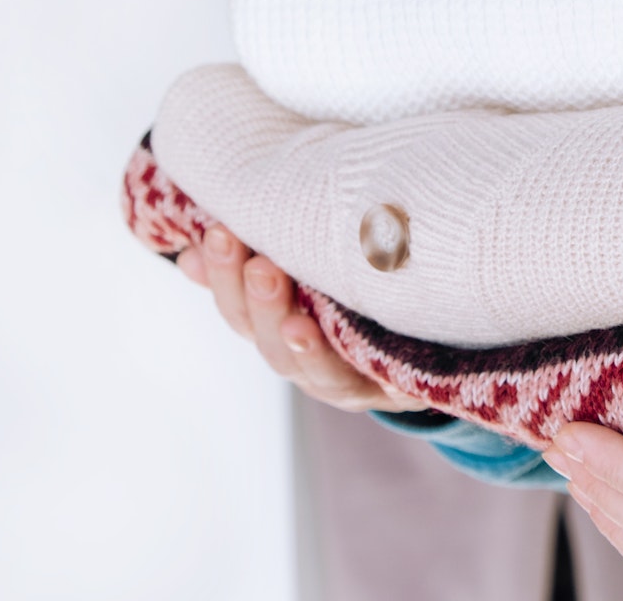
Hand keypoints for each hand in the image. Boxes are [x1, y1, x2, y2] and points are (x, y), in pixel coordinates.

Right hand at [177, 224, 427, 413]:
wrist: (432, 347)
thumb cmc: (356, 301)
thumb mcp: (307, 277)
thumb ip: (253, 264)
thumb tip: (189, 253)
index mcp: (279, 334)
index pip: (238, 311)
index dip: (222, 279)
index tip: (218, 234)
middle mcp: (307, 365)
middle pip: (270, 344)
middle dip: (261, 306)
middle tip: (259, 267)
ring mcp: (349, 383)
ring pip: (314, 369)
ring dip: (299, 342)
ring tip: (294, 318)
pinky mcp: (394, 389)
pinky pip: (375, 381)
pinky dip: (359, 364)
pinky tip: (355, 344)